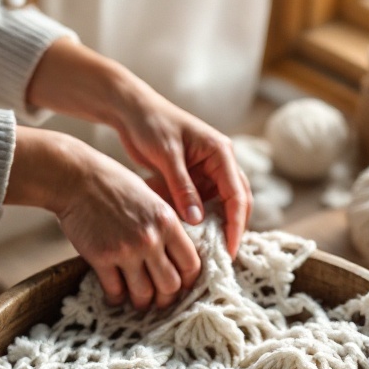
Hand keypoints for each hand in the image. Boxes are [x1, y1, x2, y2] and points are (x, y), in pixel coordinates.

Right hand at [6, 127, 200, 308]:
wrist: (77, 178)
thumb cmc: (114, 184)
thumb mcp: (152, 198)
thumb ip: (166, 226)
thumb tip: (176, 255)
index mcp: (168, 222)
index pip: (191, 265)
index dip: (188, 282)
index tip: (181, 286)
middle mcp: (150, 239)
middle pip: (170, 286)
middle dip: (166, 299)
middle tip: (159, 301)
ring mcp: (126, 250)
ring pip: (144, 293)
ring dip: (141, 303)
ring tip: (138, 302)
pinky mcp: (101, 258)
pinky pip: (115, 291)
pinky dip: (116, 298)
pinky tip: (116, 296)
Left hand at [26, 41, 252, 256]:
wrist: (131, 111)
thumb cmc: (150, 125)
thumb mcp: (167, 156)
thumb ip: (182, 188)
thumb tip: (197, 220)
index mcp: (221, 152)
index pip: (238, 194)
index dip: (236, 225)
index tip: (230, 249)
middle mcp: (220, 162)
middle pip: (237, 202)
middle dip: (232, 229)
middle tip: (223, 258)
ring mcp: (207, 171)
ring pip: (220, 206)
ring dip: (215, 227)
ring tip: (207, 253)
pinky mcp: (193, 179)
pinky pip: (201, 205)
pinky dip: (197, 221)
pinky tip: (188, 238)